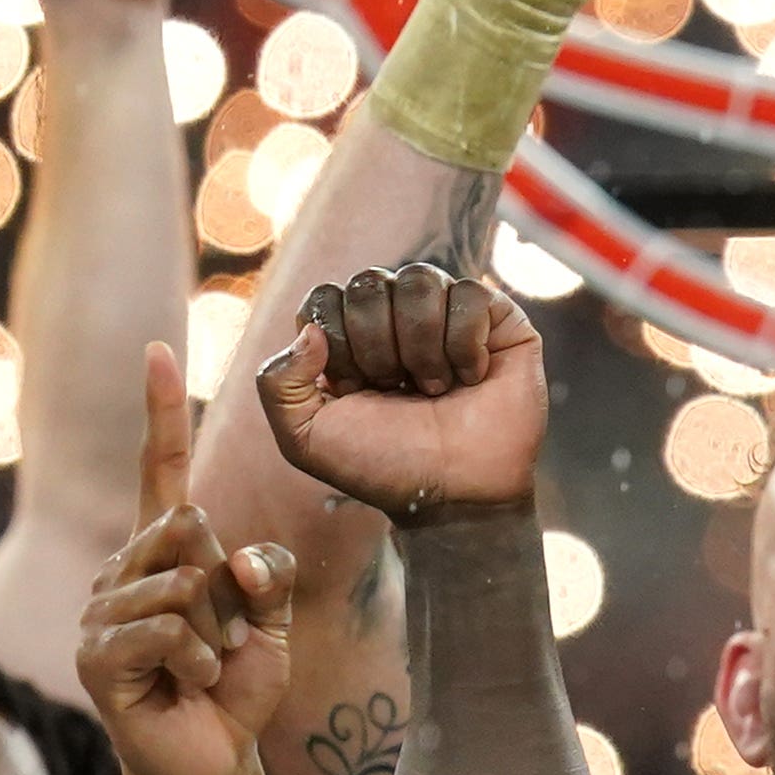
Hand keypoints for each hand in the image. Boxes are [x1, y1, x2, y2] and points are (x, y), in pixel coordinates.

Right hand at [77, 366, 296, 774]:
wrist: (214, 760)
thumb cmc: (236, 685)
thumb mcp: (271, 621)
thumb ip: (267, 575)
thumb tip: (234, 555)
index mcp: (165, 552)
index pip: (161, 472)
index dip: (160, 413)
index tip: (157, 350)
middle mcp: (122, 570)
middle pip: (191, 532)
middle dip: (231, 592)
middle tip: (224, 641)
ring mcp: (101, 611)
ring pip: (184, 586)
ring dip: (218, 634)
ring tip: (205, 669)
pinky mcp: (95, 654)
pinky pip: (168, 629)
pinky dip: (201, 660)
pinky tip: (191, 684)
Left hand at [251, 262, 544, 523]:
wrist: (455, 494)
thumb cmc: (384, 466)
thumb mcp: (304, 437)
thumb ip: (276, 382)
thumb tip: (311, 331)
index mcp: (348, 335)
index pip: (326, 297)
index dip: (339, 344)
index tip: (357, 390)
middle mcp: (395, 316)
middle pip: (370, 282)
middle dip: (378, 346)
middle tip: (398, 390)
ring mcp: (447, 314)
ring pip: (421, 279)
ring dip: (422, 345)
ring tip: (435, 387)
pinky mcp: (497, 321)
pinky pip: (471, 293)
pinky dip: (465, 343)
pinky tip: (470, 377)